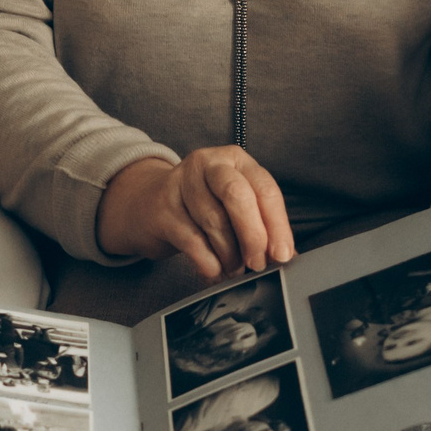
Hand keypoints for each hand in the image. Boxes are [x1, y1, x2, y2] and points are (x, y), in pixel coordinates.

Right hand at [96, 148, 295, 283]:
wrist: (146, 203)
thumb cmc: (200, 205)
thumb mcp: (232, 205)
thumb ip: (260, 223)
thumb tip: (284, 254)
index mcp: (235, 159)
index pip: (265, 189)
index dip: (277, 225)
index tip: (282, 254)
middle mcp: (209, 163)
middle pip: (238, 196)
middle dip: (253, 236)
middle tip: (257, 263)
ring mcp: (181, 182)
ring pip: (215, 222)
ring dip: (229, 255)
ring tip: (234, 269)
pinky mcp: (163, 207)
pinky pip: (192, 240)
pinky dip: (208, 262)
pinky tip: (214, 271)